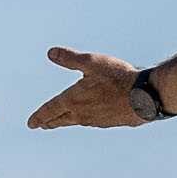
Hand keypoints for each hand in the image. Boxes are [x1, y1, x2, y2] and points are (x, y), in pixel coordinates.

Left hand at [29, 50, 144, 130]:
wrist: (145, 96)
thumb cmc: (118, 78)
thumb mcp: (92, 62)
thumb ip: (70, 59)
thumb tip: (51, 53)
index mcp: (73, 100)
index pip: (50, 110)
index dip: (39, 116)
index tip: (31, 123)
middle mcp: (82, 114)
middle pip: (61, 120)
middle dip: (50, 121)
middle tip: (42, 125)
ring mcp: (96, 120)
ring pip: (76, 122)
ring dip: (66, 121)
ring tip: (63, 121)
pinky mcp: (110, 122)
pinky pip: (92, 122)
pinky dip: (86, 119)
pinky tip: (90, 117)